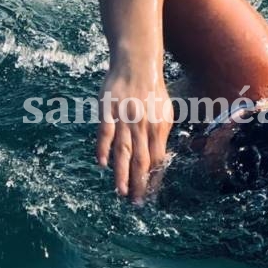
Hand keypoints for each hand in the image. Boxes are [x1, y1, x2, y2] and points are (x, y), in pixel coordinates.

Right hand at [96, 67, 173, 201]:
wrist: (137, 64)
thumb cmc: (152, 91)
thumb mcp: (165, 113)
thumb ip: (161, 135)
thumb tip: (159, 158)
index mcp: (158, 128)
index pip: (157, 159)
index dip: (153, 178)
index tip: (149, 195)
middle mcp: (143, 126)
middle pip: (142, 160)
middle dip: (139, 184)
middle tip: (136, 203)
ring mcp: (124, 119)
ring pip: (123, 151)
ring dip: (122, 173)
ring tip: (121, 192)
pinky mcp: (108, 110)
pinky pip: (105, 132)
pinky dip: (103, 148)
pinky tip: (102, 163)